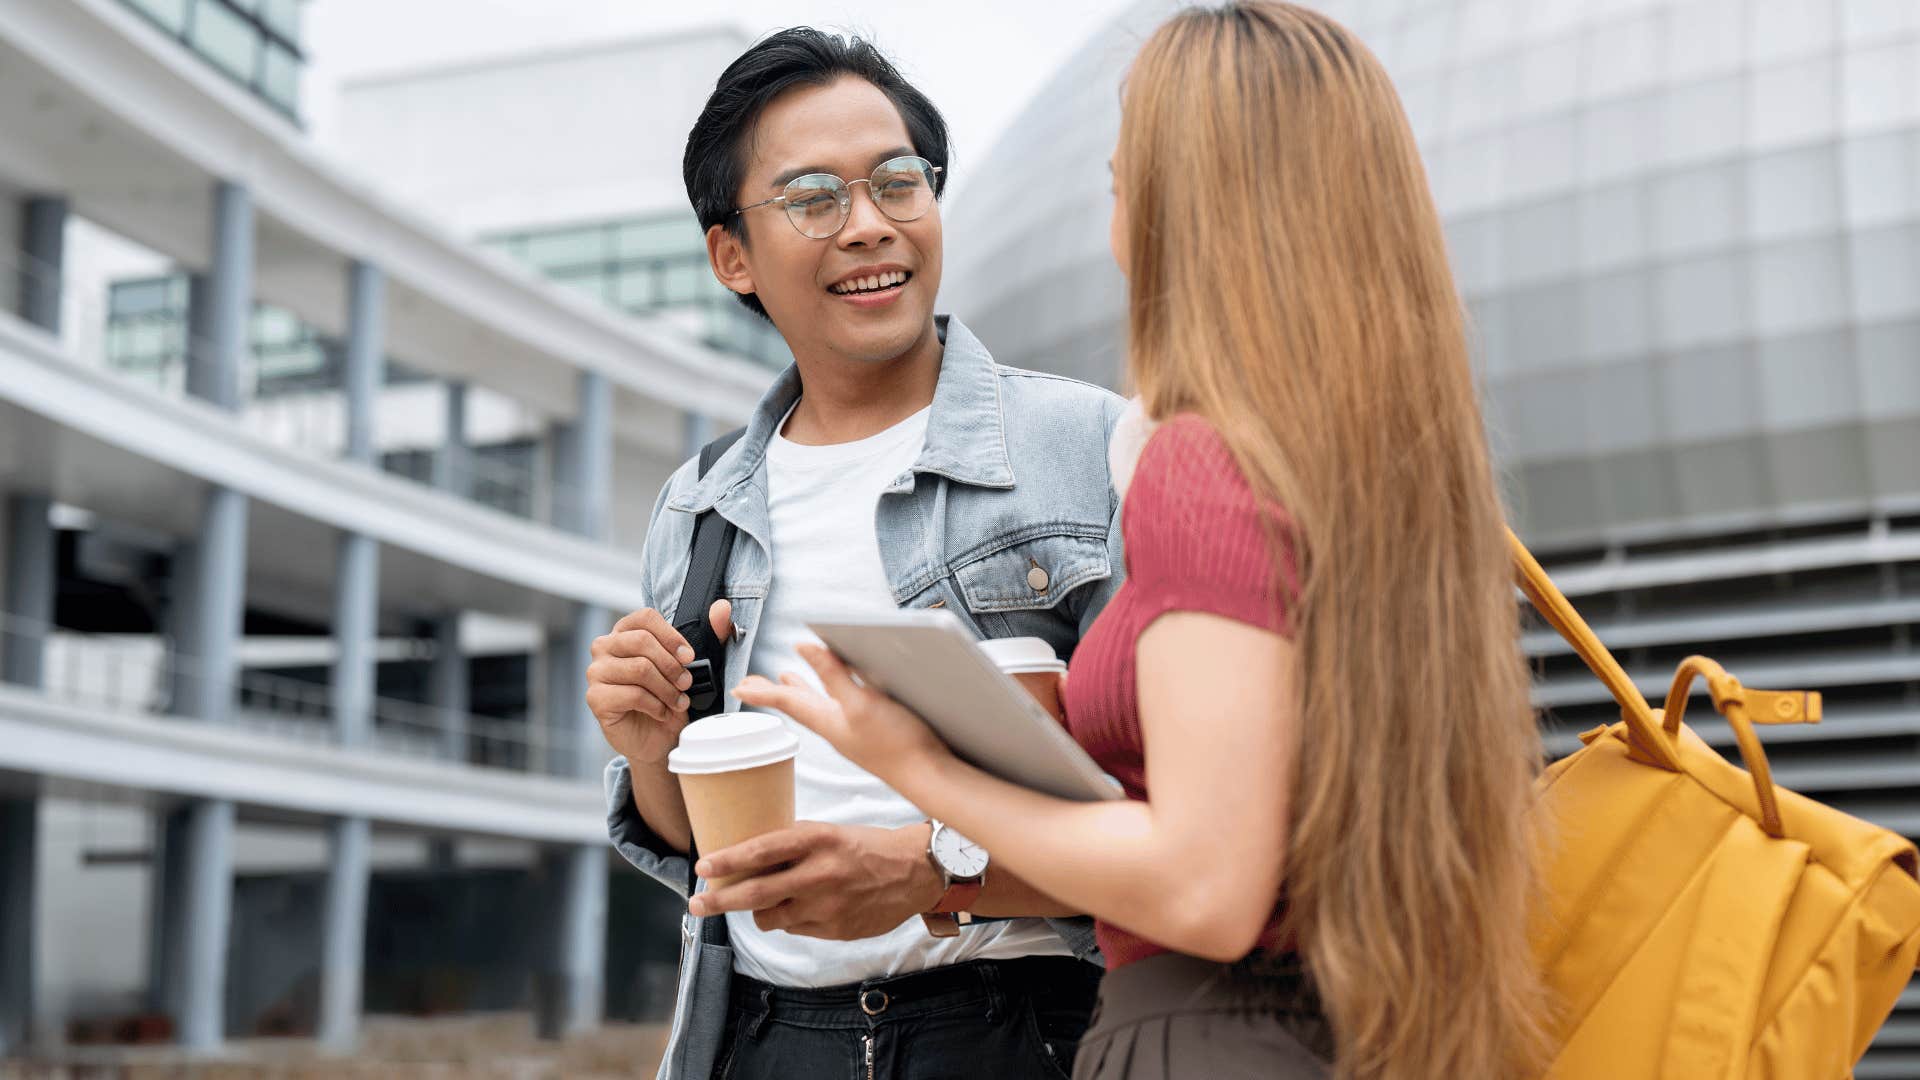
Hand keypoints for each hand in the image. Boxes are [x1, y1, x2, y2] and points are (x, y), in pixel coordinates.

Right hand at [587, 600, 732, 766]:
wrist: (659, 739)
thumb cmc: (670, 698)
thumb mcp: (694, 665)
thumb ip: (711, 634)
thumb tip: (722, 608)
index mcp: (625, 632)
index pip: (645, 617)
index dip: (671, 636)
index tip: (689, 657)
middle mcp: (605, 647)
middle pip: (642, 641)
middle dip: (672, 666)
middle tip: (686, 684)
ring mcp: (596, 672)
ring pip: (640, 669)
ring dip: (667, 689)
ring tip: (677, 702)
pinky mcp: (596, 698)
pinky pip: (632, 694)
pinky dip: (656, 706)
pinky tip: (662, 712)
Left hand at [687, 821, 943, 938]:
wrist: (915, 872)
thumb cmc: (868, 847)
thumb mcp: (830, 832)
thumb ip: (794, 843)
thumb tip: (749, 854)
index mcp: (817, 839)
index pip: (761, 851)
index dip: (728, 860)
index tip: (703, 867)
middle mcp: (819, 873)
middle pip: (755, 893)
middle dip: (719, 900)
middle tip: (696, 903)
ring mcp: (827, 905)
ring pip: (770, 917)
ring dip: (758, 912)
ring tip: (763, 902)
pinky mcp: (835, 930)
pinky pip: (795, 929)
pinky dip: (790, 920)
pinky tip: (803, 908)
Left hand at [731, 642, 948, 785]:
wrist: (931, 777)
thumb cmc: (897, 745)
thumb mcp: (861, 703)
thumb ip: (833, 675)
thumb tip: (804, 646)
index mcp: (829, 720)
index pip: (787, 703)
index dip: (762, 692)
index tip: (738, 686)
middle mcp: (837, 727)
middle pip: (798, 705)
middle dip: (775, 693)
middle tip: (752, 685)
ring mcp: (855, 732)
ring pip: (818, 707)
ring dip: (801, 692)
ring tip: (789, 680)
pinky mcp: (873, 734)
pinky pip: (839, 711)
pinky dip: (828, 698)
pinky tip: (839, 694)